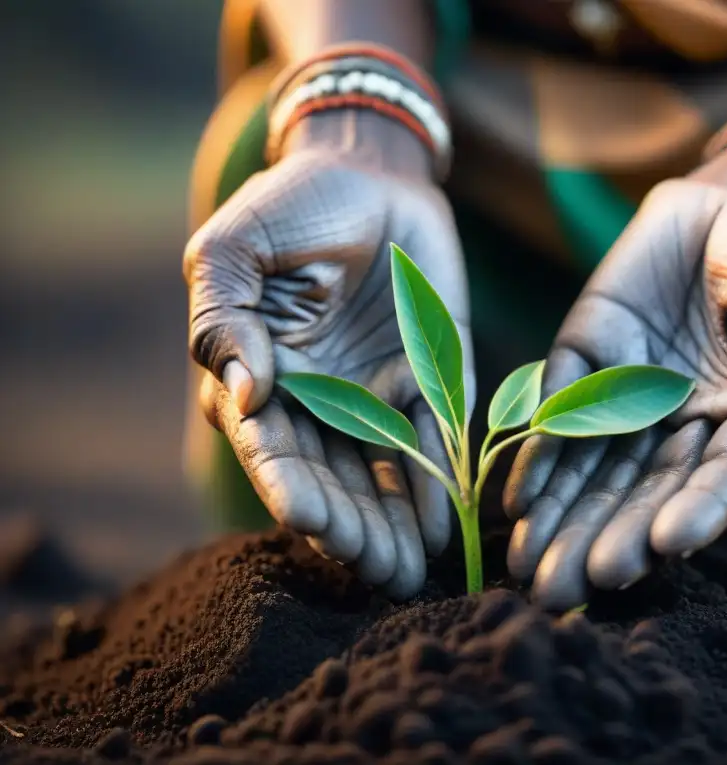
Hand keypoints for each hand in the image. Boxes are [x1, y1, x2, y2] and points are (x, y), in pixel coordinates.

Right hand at [184, 111, 472, 599]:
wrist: (371, 174)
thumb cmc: (292, 205)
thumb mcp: (238, 248)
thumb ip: (224, 318)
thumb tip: (243, 393)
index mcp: (264, 381)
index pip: (273, 452)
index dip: (292, 489)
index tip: (311, 520)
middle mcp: (319, 404)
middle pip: (331, 482)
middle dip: (351, 530)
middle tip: (375, 570)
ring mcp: (376, 399)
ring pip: (382, 479)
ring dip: (393, 527)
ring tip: (406, 571)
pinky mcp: (430, 383)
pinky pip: (436, 442)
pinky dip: (439, 485)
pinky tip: (445, 525)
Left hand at [504, 133, 726, 609]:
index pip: (709, 488)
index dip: (683, 518)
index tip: (656, 549)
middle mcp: (680, 425)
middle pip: (637, 495)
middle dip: (601, 541)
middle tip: (564, 589)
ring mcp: (630, 394)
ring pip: (591, 470)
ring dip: (560, 519)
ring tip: (529, 568)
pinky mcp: (587, 357)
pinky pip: (557, 413)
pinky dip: (537, 455)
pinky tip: (518, 500)